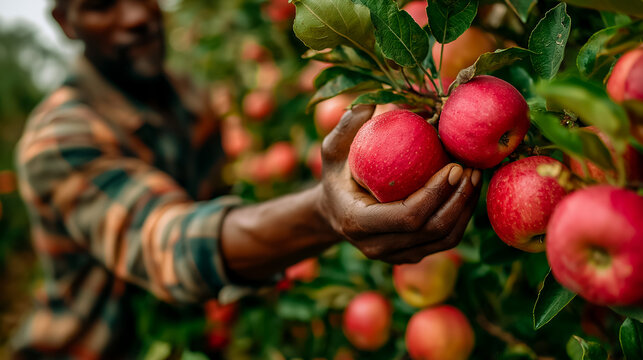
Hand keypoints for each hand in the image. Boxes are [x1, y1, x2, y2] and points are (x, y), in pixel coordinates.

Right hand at [317, 105, 481, 263]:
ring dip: (465, 208)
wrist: (333, 211)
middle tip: (471, 168)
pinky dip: (462, 216)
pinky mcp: (411, 255)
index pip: (407, 216)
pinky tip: (468, 190)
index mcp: (357, 222)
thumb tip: (376, 102)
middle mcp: (377, 246)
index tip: (454, 166)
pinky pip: (445, 240)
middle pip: (431, 230)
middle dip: (458, 199)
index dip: (435, 194)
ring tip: (475, 177)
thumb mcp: (333, 148)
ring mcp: (396, 256)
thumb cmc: (336, 173)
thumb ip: (349, 125)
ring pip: (444, 239)